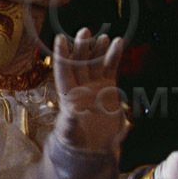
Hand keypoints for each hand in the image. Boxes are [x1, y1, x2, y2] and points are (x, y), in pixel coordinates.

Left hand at [52, 29, 127, 153]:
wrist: (94, 147)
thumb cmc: (77, 141)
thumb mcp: (71, 136)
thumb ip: (69, 125)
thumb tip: (70, 113)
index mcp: (66, 95)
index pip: (62, 72)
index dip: (62, 55)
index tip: (60, 38)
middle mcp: (79, 87)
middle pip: (79, 63)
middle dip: (81, 47)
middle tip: (84, 31)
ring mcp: (94, 85)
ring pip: (94, 63)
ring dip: (97, 49)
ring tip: (102, 37)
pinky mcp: (108, 86)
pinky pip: (110, 67)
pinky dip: (113, 55)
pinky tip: (117, 42)